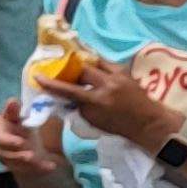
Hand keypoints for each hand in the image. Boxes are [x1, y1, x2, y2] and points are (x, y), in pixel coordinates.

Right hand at [0, 101, 62, 178]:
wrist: (19, 137)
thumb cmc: (15, 124)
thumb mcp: (15, 117)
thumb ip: (13, 111)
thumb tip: (12, 100)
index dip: (9, 141)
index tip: (20, 142)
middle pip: (7, 155)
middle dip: (19, 155)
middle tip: (32, 155)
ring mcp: (8, 160)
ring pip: (19, 164)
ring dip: (31, 164)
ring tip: (46, 163)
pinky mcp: (19, 167)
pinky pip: (30, 169)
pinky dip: (41, 168)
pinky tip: (51, 166)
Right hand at [43, 56, 176, 148]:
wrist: (148, 121)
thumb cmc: (118, 125)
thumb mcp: (93, 120)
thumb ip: (79, 105)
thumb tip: (67, 94)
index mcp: (98, 100)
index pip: (69, 89)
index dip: (52, 83)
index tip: (39, 77)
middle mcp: (108, 84)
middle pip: (82, 70)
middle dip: (71, 72)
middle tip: (63, 73)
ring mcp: (119, 75)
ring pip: (95, 62)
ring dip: (84, 65)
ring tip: (77, 66)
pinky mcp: (125, 71)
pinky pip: (106, 63)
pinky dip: (97, 64)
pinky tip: (92, 65)